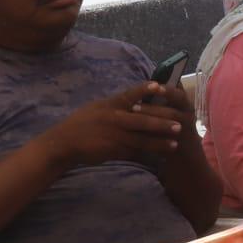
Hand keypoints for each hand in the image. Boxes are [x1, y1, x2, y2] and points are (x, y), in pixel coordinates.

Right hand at [37, 82, 186, 169]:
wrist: (63, 143)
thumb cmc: (83, 123)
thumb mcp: (98, 108)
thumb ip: (118, 104)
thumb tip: (140, 100)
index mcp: (110, 105)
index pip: (130, 95)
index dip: (144, 90)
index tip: (159, 86)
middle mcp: (113, 119)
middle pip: (141, 120)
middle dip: (161, 123)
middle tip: (180, 125)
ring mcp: (113, 135)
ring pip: (140, 139)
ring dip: (159, 142)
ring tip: (175, 144)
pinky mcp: (111, 150)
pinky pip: (133, 152)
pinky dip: (147, 154)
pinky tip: (159, 156)